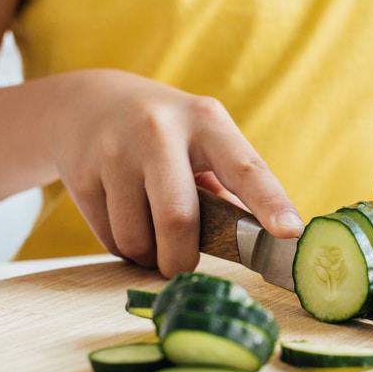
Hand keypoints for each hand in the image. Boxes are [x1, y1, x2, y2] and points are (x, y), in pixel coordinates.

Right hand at [50, 69, 302, 275]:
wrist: (88, 103)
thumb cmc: (165, 134)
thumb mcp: (202, 139)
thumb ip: (229, 185)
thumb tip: (259, 241)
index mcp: (206, 121)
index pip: (244, 167)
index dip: (270, 202)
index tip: (291, 232)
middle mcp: (159, 131)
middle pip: (178, 218)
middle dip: (182, 259)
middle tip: (183, 268)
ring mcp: (115, 151)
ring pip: (137, 238)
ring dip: (149, 256)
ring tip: (152, 235)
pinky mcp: (82, 174)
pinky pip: (110, 239)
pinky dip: (124, 248)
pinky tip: (125, 221)